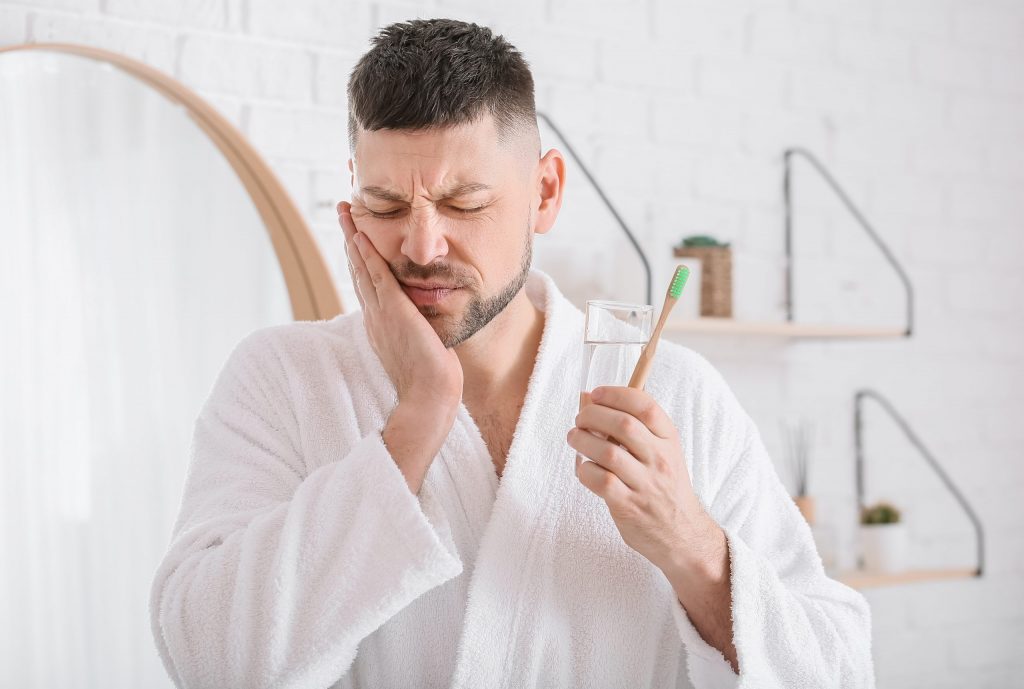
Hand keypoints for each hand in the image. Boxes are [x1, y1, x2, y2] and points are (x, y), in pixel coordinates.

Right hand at [337, 201, 463, 409]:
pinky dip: (368, 256)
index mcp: (381, 324)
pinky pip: (377, 278)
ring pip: (362, 267)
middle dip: (351, 239)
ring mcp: (382, 314)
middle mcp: (375, 316)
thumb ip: (420, 330)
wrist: (429, 398)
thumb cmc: (431, 381)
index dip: (360, 258)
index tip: (356, 235)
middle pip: (358, 269)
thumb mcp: (423, 347)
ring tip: (345, 211)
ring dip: (353, 237)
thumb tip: (427, 323)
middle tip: (343, 211)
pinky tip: (362, 235)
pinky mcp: (394, 313)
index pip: (367, 283)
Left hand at [567, 385, 703, 572]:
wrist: (682, 533)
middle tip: (580, 419)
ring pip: (607, 453)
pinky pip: (600, 481)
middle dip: (593, 415)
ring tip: (575, 438)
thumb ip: (633, 425)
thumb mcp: (661, 450)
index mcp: (669, 440)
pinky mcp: (629, 506)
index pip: (646, 406)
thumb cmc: (664, 486)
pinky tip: (584, 468)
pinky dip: (584, 470)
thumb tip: (588, 397)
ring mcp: (645, 484)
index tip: (596, 394)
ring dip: (582, 440)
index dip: (616, 394)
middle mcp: (660, 459)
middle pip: (623, 424)